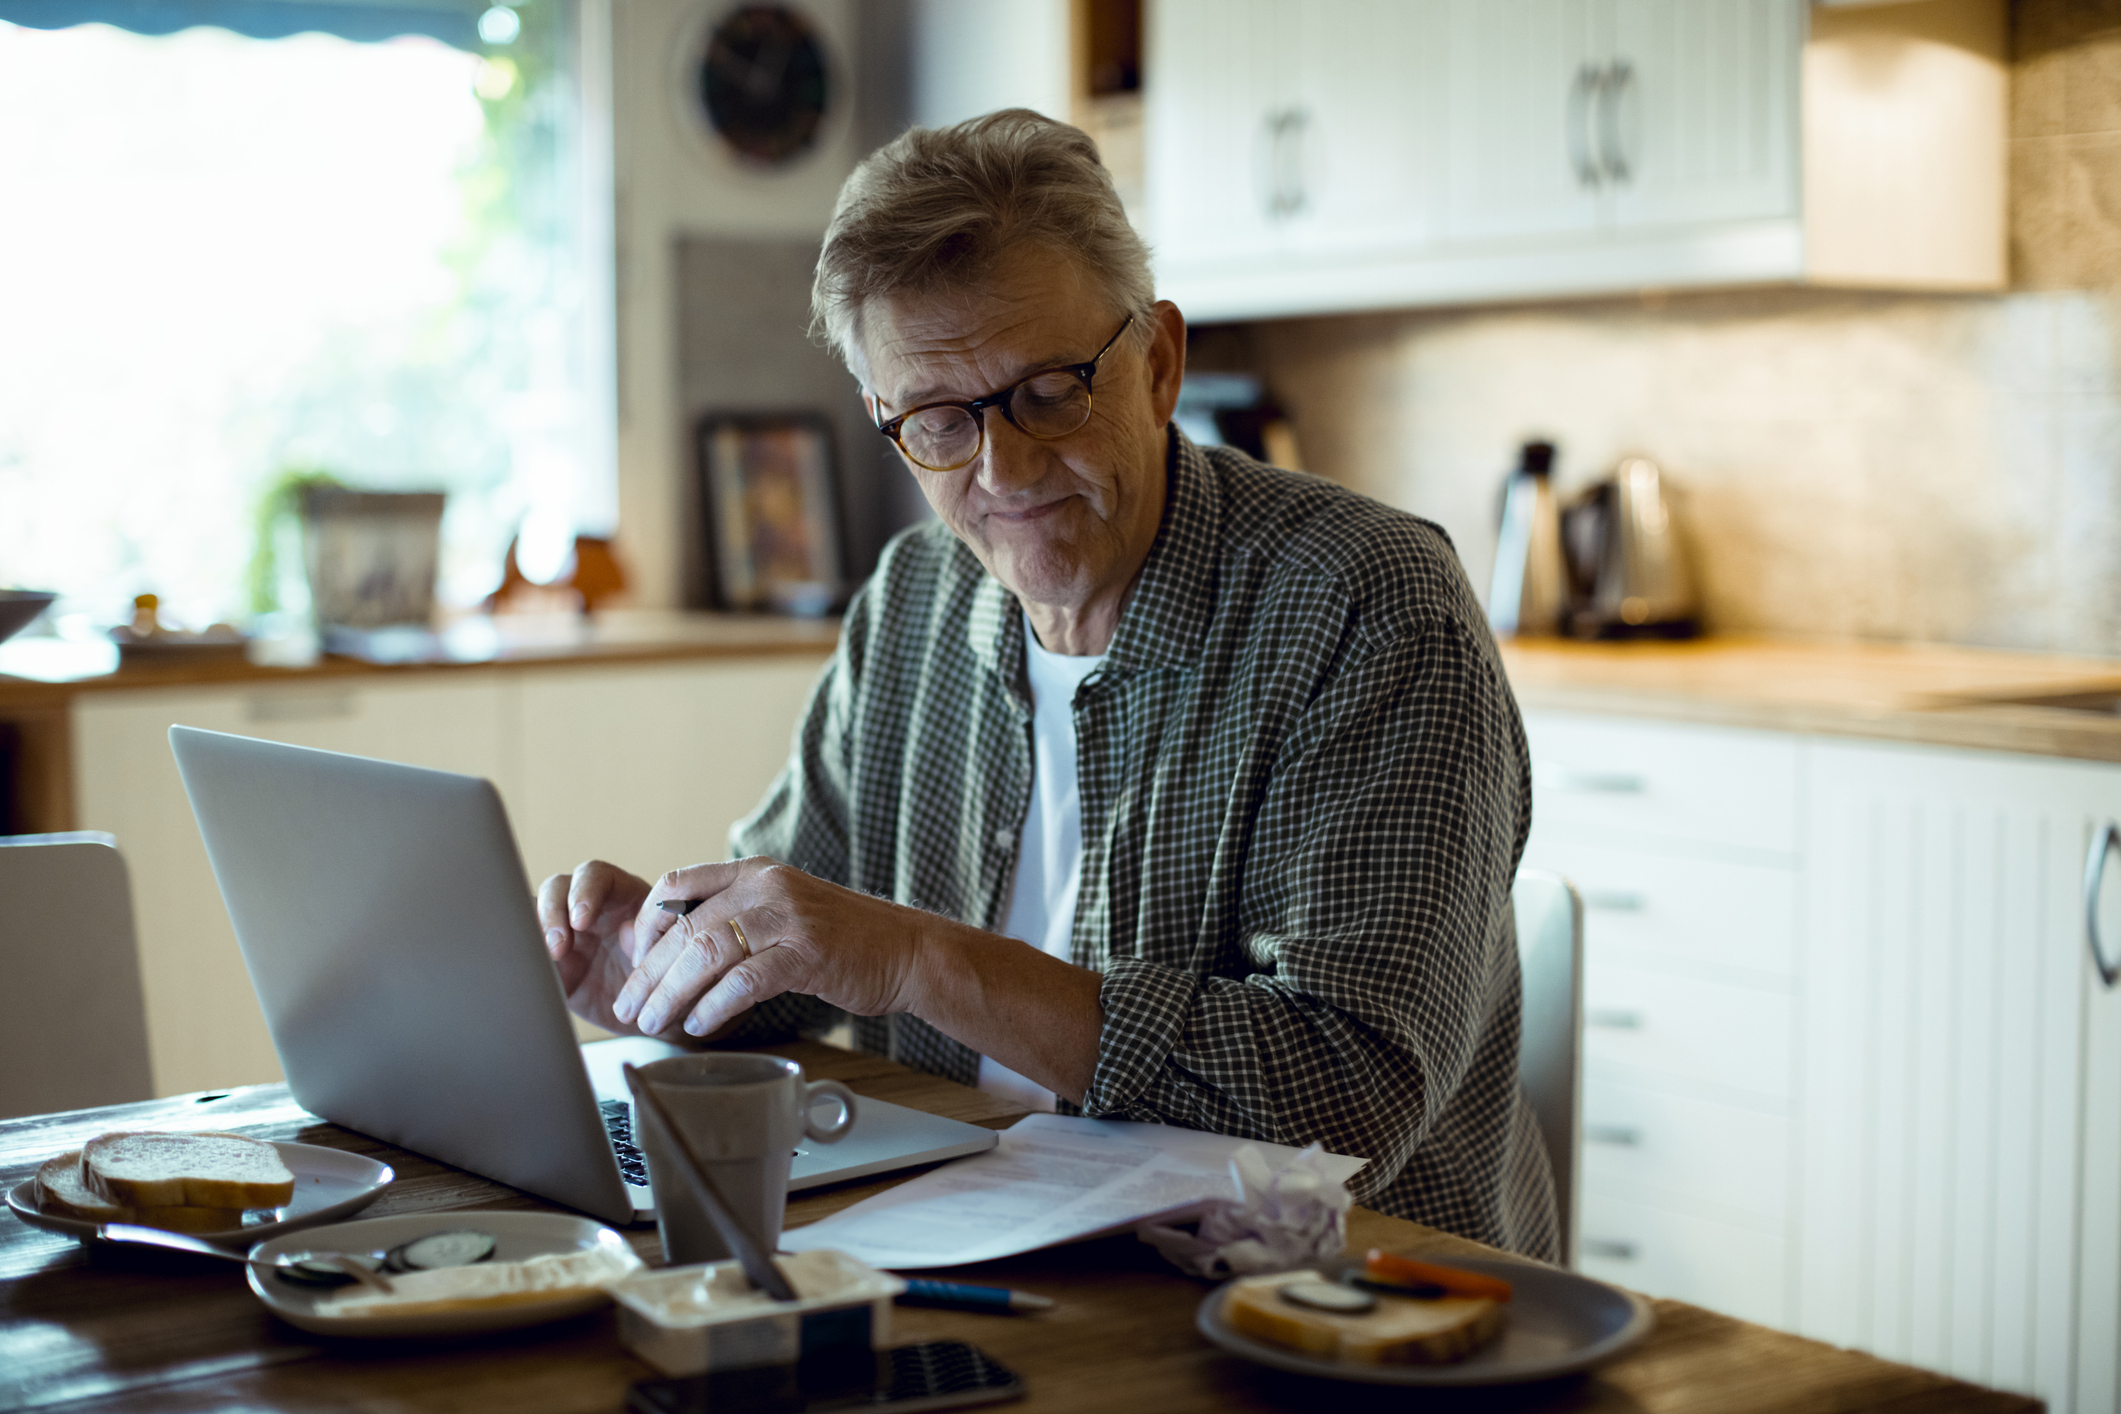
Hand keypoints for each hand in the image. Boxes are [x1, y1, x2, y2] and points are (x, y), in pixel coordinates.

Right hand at [536, 860, 675, 1038]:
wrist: (662, 1016)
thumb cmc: (677, 978)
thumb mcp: (677, 959)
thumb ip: (658, 940)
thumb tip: (628, 930)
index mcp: (625, 896)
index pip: (598, 876)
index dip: (585, 892)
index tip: (581, 920)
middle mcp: (593, 909)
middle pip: (559, 887)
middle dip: (554, 911)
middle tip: (559, 945)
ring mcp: (569, 933)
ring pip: (538, 913)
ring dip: (538, 932)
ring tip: (551, 959)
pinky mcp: (553, 963)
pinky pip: (531, 950)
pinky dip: (528, 958)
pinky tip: (538, 974)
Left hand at [614, 857, 928, 1038]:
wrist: (907, 949)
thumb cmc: (843, 939)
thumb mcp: (783, 909)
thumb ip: (736, 916)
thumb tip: (677, 946)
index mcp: (755, 872)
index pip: (677, 884)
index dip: (646, 924)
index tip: (632, 959)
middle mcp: (767, 886)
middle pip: (686, 926)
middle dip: (648, 972)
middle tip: (629, 1006)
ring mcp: (789, 918)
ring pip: (707, 954)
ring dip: (672, 993)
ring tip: (654, 1021)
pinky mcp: (808, 954)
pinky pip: (745, 982)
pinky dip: (714, 1006)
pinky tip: (699, 1024)